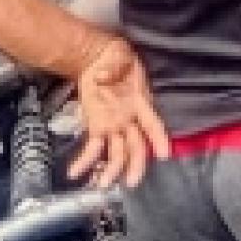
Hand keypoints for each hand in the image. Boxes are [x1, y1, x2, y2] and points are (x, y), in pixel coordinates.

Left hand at [67, 37, 170, 189]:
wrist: (98, 58)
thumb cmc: (115, 56)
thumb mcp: (119, 57)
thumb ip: (113, 68)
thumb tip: (102, 77)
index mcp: (141, 102)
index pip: (153, 124)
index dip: (159, 139)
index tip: (164, 154)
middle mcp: (130, 119)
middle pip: (137, 145)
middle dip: (136, 164)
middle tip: (132, 181)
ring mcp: (114, 125)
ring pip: (117, 152)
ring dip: (112, 169)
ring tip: (103, 184)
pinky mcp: (97, 127)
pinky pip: (92, 148)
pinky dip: (85, 161)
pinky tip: (76, 172)